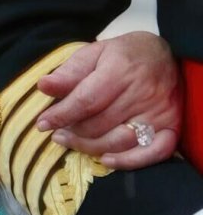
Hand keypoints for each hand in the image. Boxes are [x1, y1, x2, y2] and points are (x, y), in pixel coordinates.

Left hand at [35, 32, 181, 169]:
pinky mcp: (172, 126)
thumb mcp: (93, 53)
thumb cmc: (123, 55)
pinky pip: (152, 152)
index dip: (61, 115)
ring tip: (70, 141)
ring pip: (119, 141)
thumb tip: (43, 86)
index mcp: (121, 70)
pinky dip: (128, 161)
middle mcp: (143, 93)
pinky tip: (105, 160)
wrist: (165, 55)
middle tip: (57, 132)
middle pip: (100, 124)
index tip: (42, 124)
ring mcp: (160, 112)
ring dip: (89, 147)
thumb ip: (69, 72)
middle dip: (72, 132)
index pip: (86, 100)